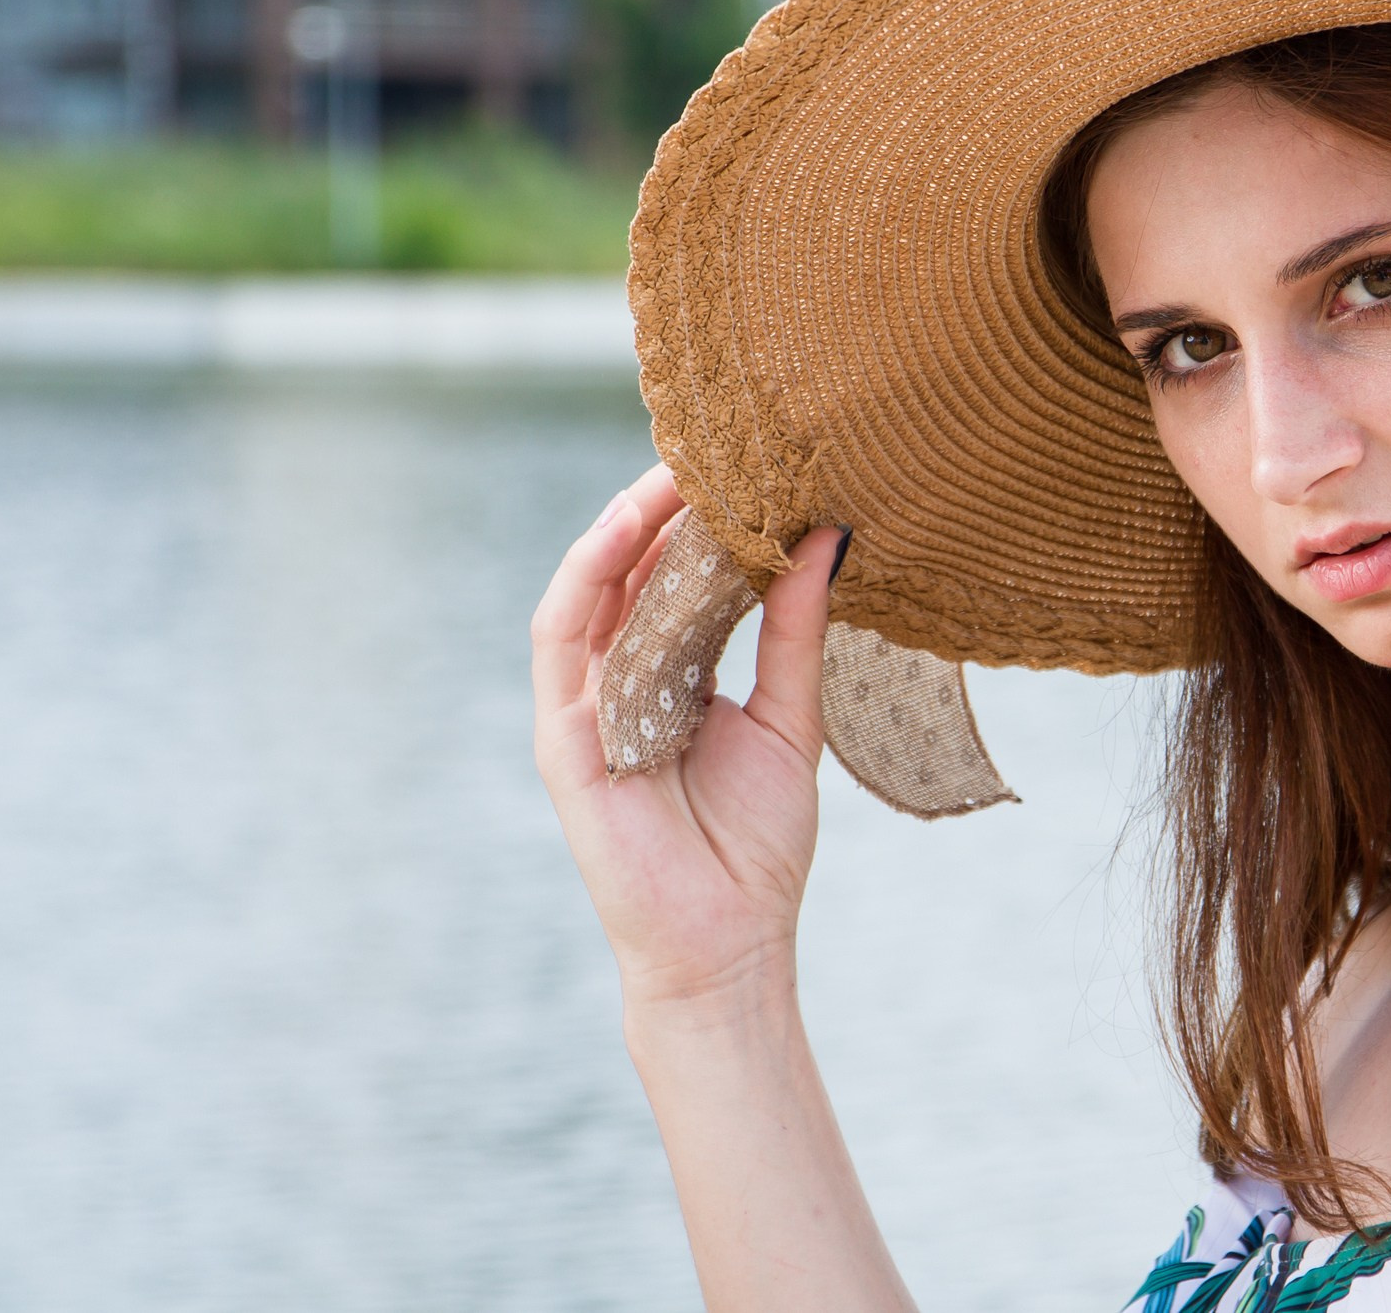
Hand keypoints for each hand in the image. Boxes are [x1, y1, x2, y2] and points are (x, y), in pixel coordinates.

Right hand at [529, 464, 845, 1010]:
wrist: (730, 944)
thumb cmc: (758, 846)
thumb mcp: (791, 718)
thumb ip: (799, 632)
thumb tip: (831, 539)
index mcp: (677, 675)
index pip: (679, 576)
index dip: (704, 517)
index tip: (751, 461)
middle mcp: (626, 681)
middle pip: (633, 572)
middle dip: (665, 506)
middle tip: (715, 445)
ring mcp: (588, 706)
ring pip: (591, 590)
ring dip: (622, 525)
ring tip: (668, 472)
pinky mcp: (562, 735)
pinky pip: (560, 639)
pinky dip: (586, 577)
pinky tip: (621, 531)